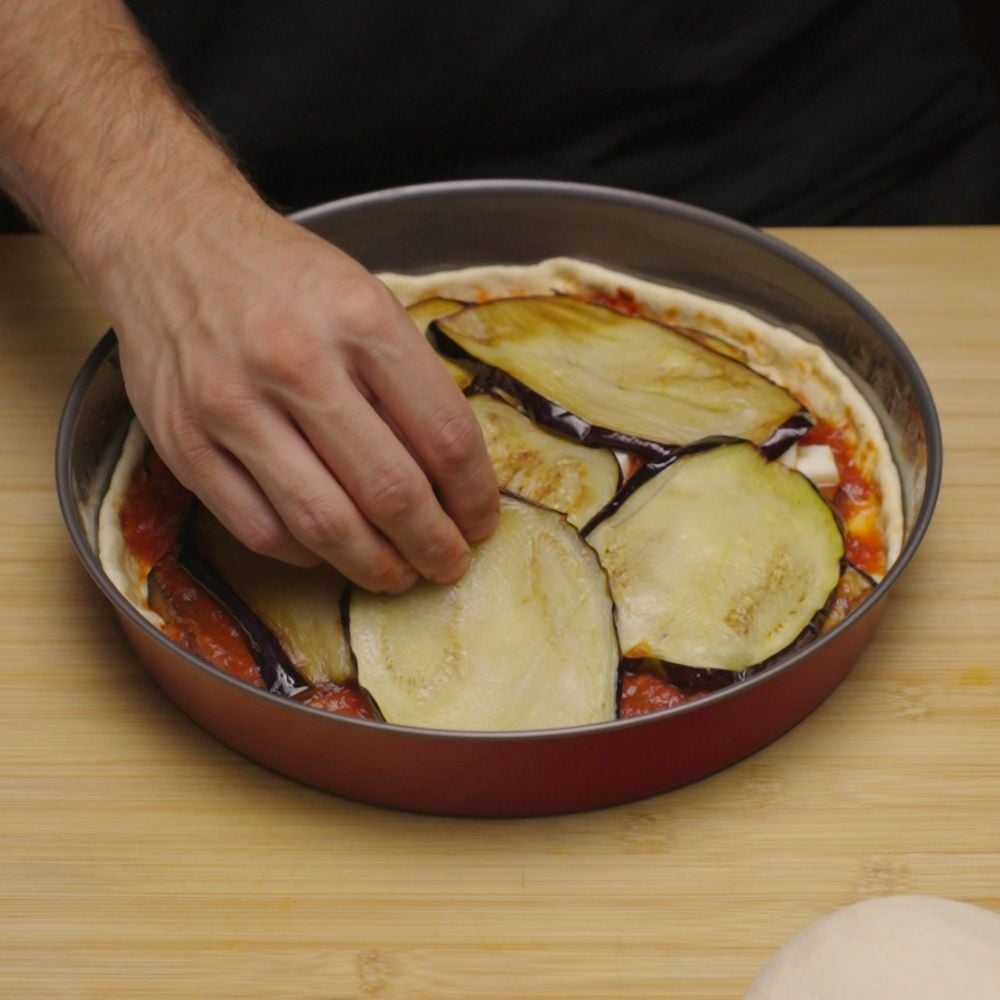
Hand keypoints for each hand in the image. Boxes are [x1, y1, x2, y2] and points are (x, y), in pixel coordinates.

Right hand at [110, 200, 498, 590]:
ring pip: (324, 524)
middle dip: (433, 545)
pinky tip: (329, 549)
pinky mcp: (183, 443)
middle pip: (389, 492)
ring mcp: (232, 407)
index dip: (473, 495)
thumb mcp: (365, 299)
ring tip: (398, 573)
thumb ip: (406, 381)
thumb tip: (450, 476)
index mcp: (360, 320)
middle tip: (449, 564)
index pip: (443, 436)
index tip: (480, 521)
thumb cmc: (283, 277)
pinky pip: (260, 529)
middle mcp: (296, 364)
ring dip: (374, 566)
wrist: (169, 243)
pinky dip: (306, 554)